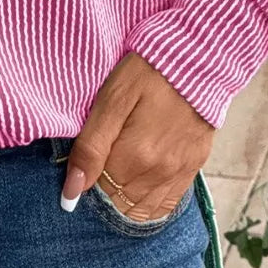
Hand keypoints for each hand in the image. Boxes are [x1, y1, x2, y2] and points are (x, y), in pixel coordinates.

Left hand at [61, 52, 214, 219]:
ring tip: (118, 169)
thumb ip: (90, 148)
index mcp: (135, 157)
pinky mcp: (193, 167)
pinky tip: (139, 183)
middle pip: (119, 202)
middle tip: (101, 160)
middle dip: (104, 189)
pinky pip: (167, 204)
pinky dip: (149, 201)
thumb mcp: (111, 100)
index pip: (98, 191)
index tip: (86, 157)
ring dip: (125, 198)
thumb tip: (71, 194)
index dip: (87, 178)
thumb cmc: (147, 72)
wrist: (196, 58)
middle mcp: (159, 173)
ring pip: (142, 209)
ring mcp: (179, 173)